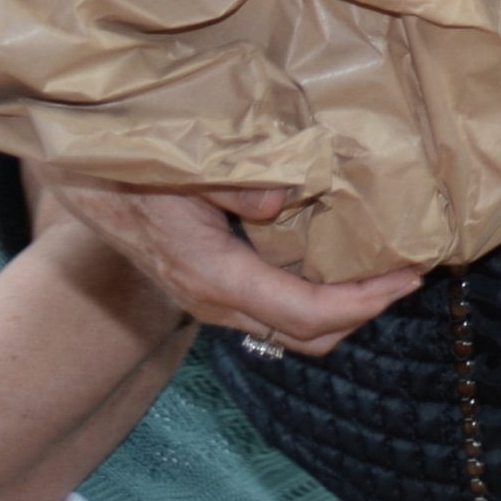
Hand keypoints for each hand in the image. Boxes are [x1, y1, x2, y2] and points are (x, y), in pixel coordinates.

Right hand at [41, 174, 419, 356]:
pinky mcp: (213, 289)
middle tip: (408, 271)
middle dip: (365, 310)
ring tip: (384, 267)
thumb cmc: (141, 169)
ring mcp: (212, 303)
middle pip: (307, 334)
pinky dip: (318, 296)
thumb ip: (239, 181)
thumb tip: (289, 193)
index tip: (411, 275)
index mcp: (217, 278)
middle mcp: (217, 303)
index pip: (306, 312)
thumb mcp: (189, 166)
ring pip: (292, 329)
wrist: (89, 184)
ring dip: (343, 307)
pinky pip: (276, 309)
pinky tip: (340, 258)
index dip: (365, 301)